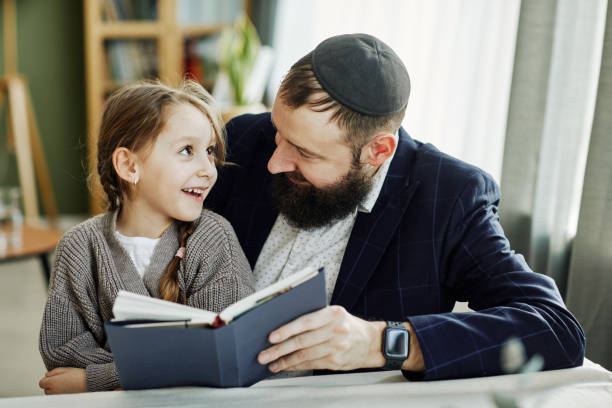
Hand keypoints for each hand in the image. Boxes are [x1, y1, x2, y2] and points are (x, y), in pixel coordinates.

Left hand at [39, 367, 86, 394]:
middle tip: (58, 380)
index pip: (41, 383)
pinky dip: (58, 393)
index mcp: (52, 382)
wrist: (88, 382)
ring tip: (63, 384)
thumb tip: (47, 375)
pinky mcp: (63, 398)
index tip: (51, 377)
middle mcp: (53, 390)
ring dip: (53, 389)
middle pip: (45, 389)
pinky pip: (56, 396)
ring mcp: (58, 395)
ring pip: (50, 394)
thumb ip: (54, 372)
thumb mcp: (65, 369)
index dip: (46, 379)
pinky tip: (65, 388)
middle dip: (50, 385)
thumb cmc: (78, 375)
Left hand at [257, 305, 386, 371]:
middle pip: (302, 341)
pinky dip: (296, 366)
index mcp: (333, 314)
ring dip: (285, 361)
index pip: (305, 322)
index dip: (286, 330)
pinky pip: (311, 364)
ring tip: (272, 364)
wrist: (370, 342)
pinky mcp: (336, 362)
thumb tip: (284, 325)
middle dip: (280, 349)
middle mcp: (336, 330)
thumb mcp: (334, 314)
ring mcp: (337, 348)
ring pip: (305, 356)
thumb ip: (314, 317)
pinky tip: (286, 366)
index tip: (271, 337)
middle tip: (264, 355)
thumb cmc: (347, 324)